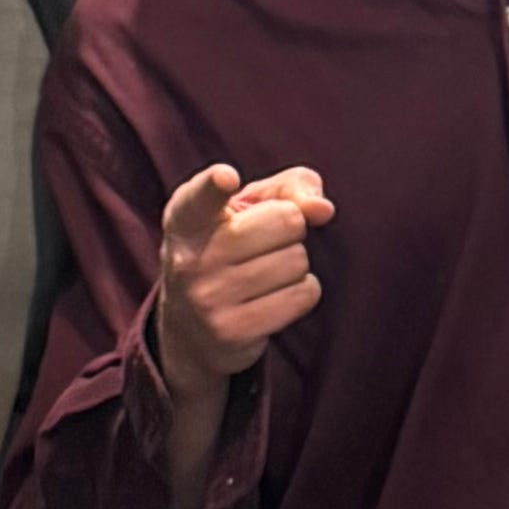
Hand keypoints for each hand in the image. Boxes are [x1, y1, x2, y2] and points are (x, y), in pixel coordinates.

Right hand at [154, 159, 330, 407]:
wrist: (192, 328)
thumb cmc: (231, 247)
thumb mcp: (249, 205)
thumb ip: (290, 188)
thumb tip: (322, 209)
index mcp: (186, 216)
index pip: (202, 195)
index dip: (215, 183)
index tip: (226, 178)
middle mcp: (190, 256)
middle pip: (287, 221)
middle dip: (289, 229)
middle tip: (261, 245)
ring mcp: (208, 298)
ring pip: (297, 261)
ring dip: (294, 265)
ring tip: (262, 274)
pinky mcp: (232, 331)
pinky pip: (303, 295)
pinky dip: (301, 293)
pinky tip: (273, 297)